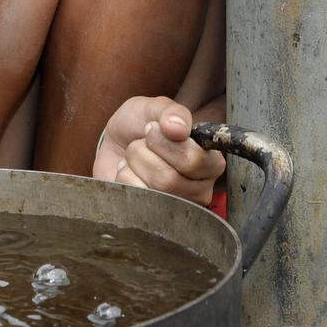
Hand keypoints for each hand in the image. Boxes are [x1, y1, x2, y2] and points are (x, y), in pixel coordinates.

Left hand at [92, 97, 225, 207]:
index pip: (192, 161)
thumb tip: (178, 127)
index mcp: (211, 164)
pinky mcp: (153, 218)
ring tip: (134, 157)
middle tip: (140, 143)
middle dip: (143, 153)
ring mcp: (177, 209)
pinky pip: (135, 201)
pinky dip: (123, 179)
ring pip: (151, 192)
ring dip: (133, 164)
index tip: (151, 129)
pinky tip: (129, 173)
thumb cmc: (142, 125)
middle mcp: (200, 191)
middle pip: (168, 180)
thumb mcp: (156, 108)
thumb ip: (171, 112)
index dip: (164, 142)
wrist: (116, 143)